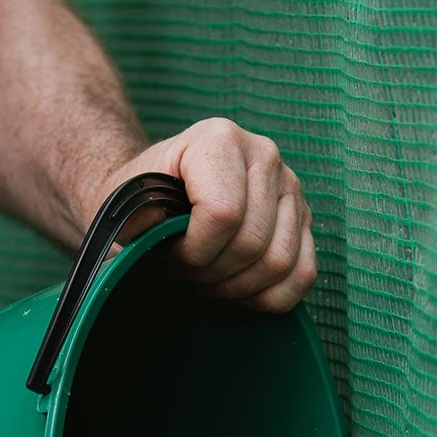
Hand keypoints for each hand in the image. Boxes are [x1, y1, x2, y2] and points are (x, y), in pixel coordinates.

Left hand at [98, 119, 316, 312]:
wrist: (163, 194)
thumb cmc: (147, 201)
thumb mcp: (131, 204)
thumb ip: (140, 220)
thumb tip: (154, 237)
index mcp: (219, 139)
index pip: (222, 214)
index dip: (193, 251)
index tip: (171, 253)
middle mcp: (264, 155)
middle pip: (252, 243)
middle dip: (213, 273)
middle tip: (188, 271)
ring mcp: (291, 187)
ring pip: (279, 263)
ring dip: (238, 286)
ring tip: (210, 276)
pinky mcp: (304, 220)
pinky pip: (303, 275)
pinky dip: (270, 296)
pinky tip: (240, 289)